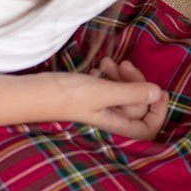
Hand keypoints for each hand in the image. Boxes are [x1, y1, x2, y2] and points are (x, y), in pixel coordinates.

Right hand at [50, 58, 167, 140]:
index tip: (158, 90)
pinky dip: (108, 76)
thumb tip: (158, 93)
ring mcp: (100, 108)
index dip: (158, 111)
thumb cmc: (67, 96)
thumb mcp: (104, 92)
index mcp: (117, 125)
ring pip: (123, 93)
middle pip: (138, 104)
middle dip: (135, 82)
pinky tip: (99, 66)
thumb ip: (132, 93)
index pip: (148, 128)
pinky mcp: (90, 98)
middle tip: (125, 65)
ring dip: (121, 76)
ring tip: (109, 62)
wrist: (32, 92)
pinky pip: (109, 88)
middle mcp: (111, 119)